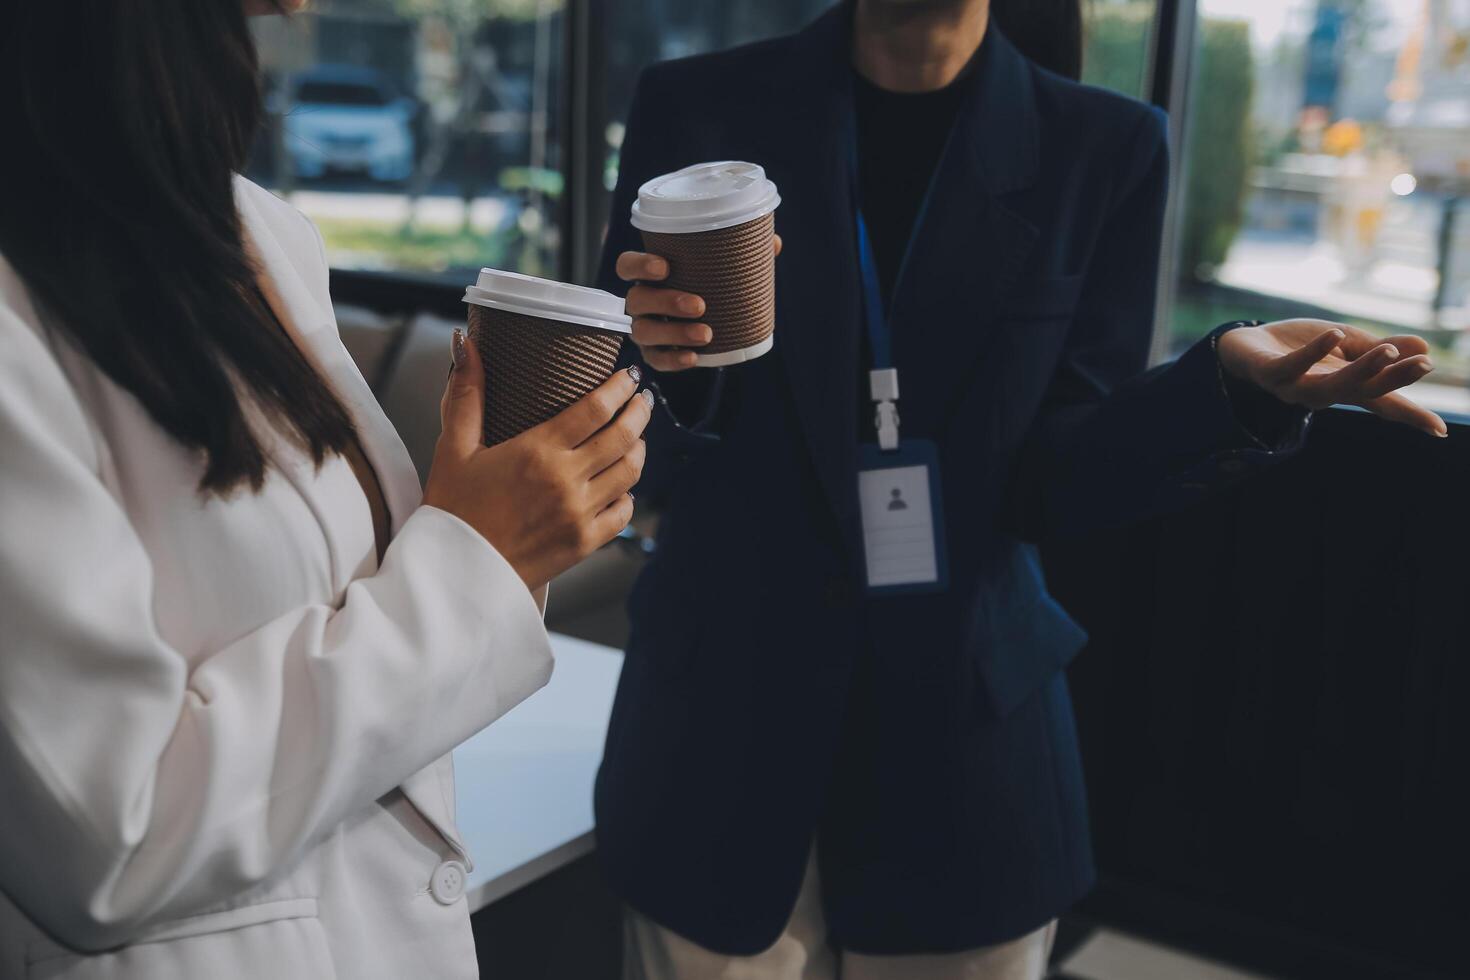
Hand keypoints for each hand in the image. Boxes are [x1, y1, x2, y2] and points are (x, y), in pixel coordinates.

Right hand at [422, 330, 651, 590]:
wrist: (454, 574)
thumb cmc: (452, 510)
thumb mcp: (453, 448)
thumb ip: (466, 395)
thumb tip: (465, 344)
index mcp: (537, 451)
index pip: (596, 408)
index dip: (620, 387)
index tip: (630, 375)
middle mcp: (566, 480)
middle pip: (623, 435)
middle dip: (640, 410)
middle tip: (643, 398)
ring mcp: (579, 513)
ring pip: (630, 472)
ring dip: (639, 448)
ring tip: (636, 436)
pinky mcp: (585, 543)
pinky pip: (624, 512)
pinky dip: (628, 494)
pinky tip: (622, 485)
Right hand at [618, 235, 782, 371]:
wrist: (710, 322)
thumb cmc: (709, 285)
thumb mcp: (722, 267)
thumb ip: (742, 252)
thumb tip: (773, 242)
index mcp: (649, 274)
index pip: (627, 265)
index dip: (639, 266)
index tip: (665, 267)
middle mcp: (640, 301)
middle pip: (637, 300)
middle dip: (666, 302)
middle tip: (700, 304)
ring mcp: (644, 328)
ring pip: (644, 332)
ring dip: (674, 333)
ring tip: (707, 334)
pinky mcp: (654, 354)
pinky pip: (656, 360)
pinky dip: (674, 360)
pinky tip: (694, 357)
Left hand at [1217, 319, 1446, 436]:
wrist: (1243, 346)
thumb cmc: (1297, 346)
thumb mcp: (1344, 343)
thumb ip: (1377, 348)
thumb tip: (1421, 346)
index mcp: (1344, 386)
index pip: (1382, 403)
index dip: (1410, 417)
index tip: (1439, 430)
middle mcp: (1321, 393)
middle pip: (1363, 393)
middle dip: (1394, 380)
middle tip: (1425, 364)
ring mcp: (1295, 387)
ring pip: (1330, 388)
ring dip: (1361, 370)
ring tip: (1386, 352)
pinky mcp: (1270, 373)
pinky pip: (1292, 366)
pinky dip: (1313, 352)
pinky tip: (1334, 334)